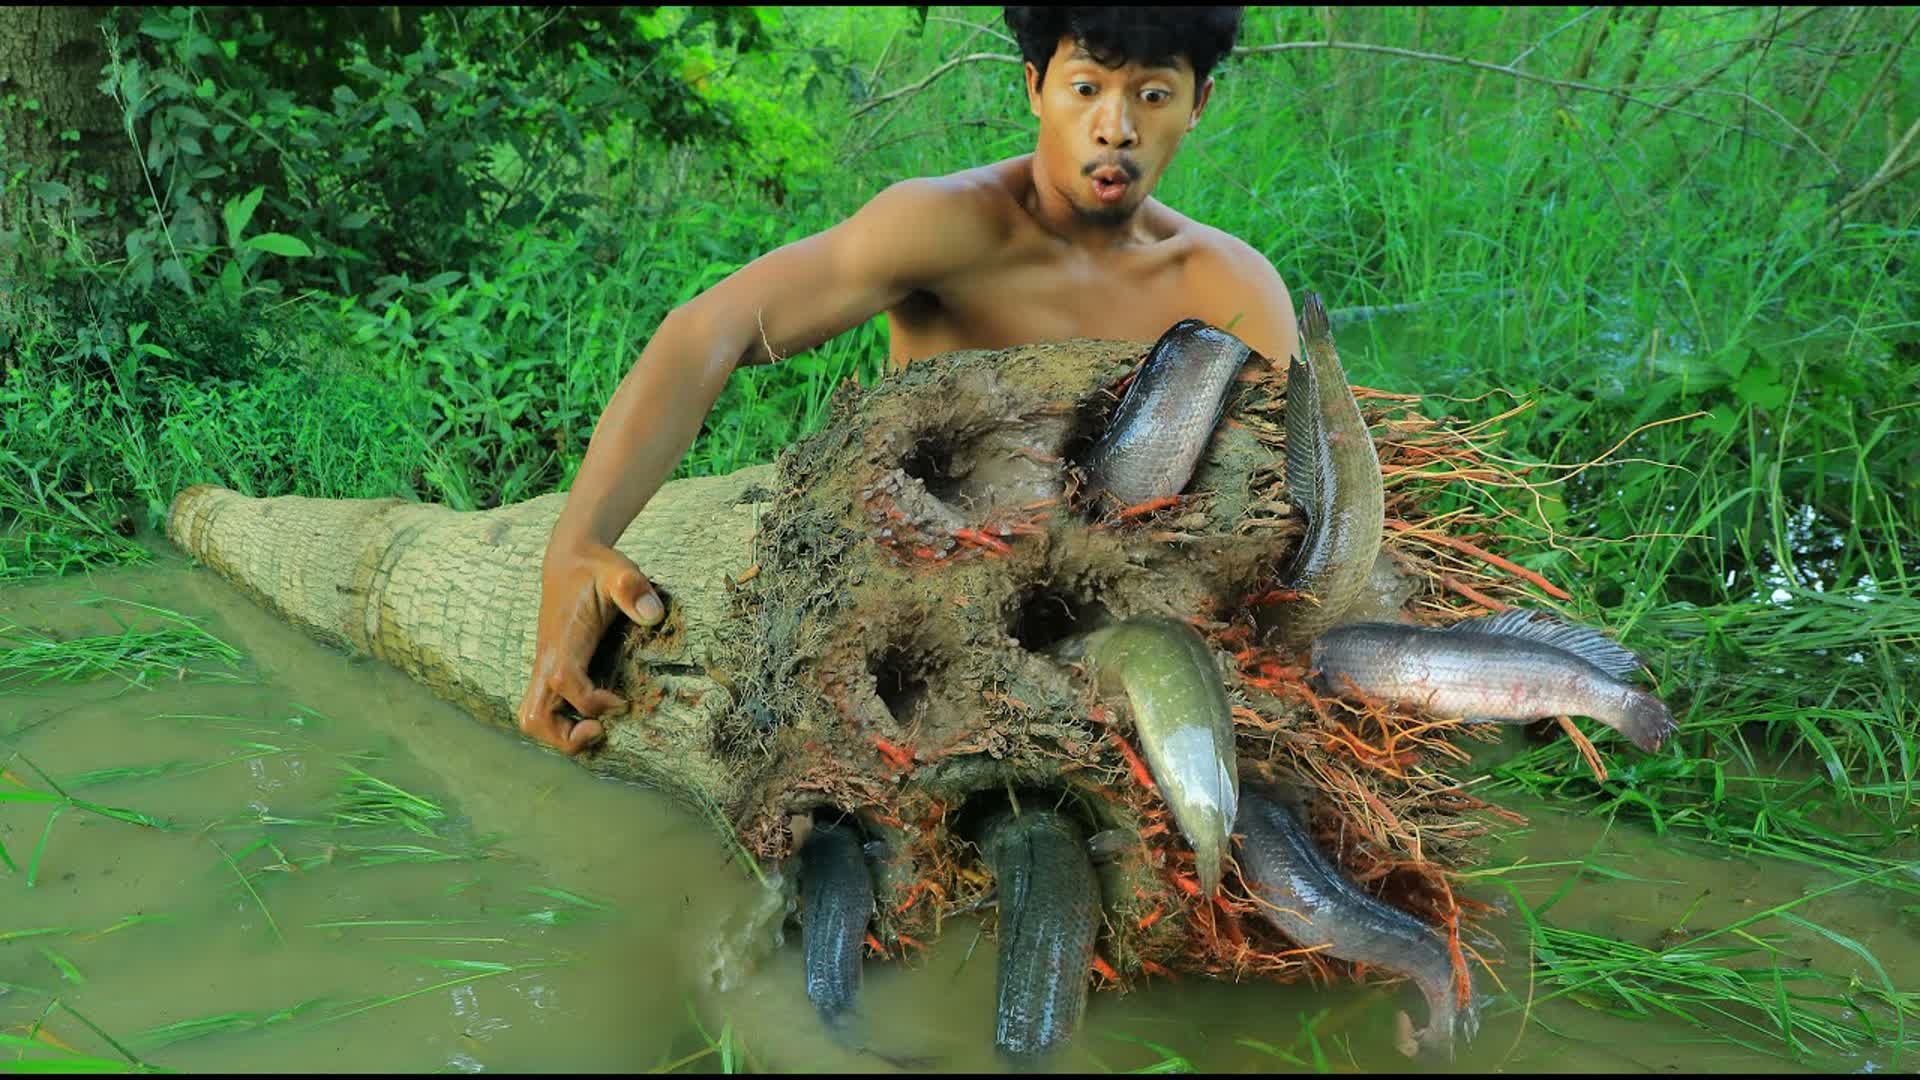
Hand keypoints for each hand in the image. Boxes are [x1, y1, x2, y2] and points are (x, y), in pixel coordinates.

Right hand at [516, 540, 664, 754]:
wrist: (570, 560)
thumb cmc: (597, 569)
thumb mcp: (619, 571)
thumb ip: (633, 589)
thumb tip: (653, 615)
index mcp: (563, 641)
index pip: (563, 682)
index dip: (591, 702)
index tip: (622, 701)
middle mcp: (547, 661)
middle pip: (535, 717)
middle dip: (565, 737)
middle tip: (602, 730)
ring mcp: (544, 669)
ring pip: (532, 718)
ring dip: (560, 736)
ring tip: (597, 729)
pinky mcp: (549, 671)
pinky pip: (542, 710)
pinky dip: (561, 724)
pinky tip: (594, 718)